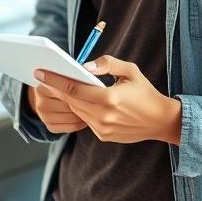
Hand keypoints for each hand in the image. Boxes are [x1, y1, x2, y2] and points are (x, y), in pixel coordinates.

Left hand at [34, 55, 181, 144]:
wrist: (161, 121)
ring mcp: (103, 129)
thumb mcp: (130, 71)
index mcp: (110, 99)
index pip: (74, 89)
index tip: (40, 72)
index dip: (55, 80)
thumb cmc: (145, 92)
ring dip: (67, 98)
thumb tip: (85, 65)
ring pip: (76, 111)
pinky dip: (80, 108)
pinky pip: (85, 119)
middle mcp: (104, 117)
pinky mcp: (104, 136)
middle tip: (43, 76)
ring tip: (56, 85)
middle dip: (56, 88)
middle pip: (71, 101)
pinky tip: (76, 98)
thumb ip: (107, 64)